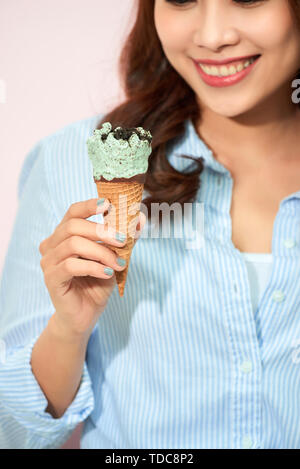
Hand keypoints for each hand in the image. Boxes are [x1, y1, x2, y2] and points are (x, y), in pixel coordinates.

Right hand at [39, 198, 145, 339]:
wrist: (85, 315)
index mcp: (63, 236)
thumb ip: (122, 239)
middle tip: (123, 240)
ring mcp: (48, 262)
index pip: (72, 212)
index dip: (89, 205)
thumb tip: (140, 218)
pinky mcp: (51, 278)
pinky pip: (72, 265)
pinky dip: (94, 267)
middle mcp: (51, 245)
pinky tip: (108, 274)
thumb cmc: (97, 283)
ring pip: (73, 244)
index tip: (108, 205)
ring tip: (118, 265)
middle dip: (102, 231)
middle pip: (73, 226)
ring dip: (101, 252)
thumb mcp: (113, 258)